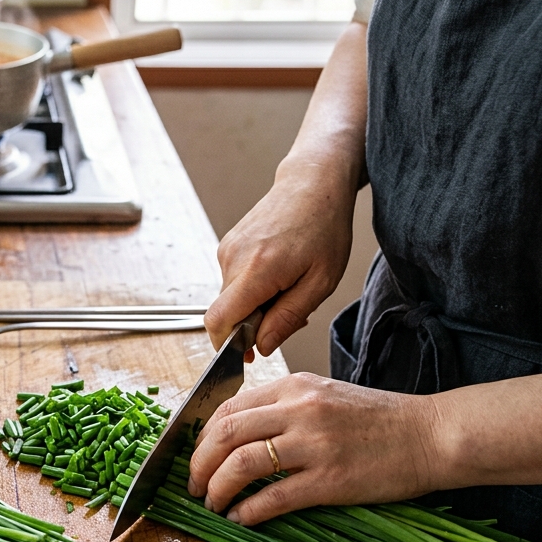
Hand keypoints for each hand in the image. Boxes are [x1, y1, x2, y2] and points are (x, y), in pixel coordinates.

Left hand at [186, 373, 442, 525]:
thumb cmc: (382, 420)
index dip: (202, 437)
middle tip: (194, 485)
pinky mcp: (331, 480)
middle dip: (199, 464)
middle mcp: (300, 410)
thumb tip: (239, 435)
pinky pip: (273, 498)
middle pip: (225, 435)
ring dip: (217, 488)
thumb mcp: (326, 397)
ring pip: (241, 465)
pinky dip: (248, 512)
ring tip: (212, 503)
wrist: (433, 435)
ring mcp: (315, 445)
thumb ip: (284, 408)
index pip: (228, 408)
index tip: (197, 456)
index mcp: (295, 387)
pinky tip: (240, 519)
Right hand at [205, 163, 355, 359]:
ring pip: (230, 299)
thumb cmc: (324, 228)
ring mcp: (226, 250)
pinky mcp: (227, 246)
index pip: (218, 321)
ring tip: (288, 288)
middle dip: (250, 326)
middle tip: (288, 316)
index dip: (226, 346)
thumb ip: (288, 317)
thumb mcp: (320, 282)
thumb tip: (261, 346)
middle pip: (225, 314)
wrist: (312, 184)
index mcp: (257, 270)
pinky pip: (232, 282)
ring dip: (254, 306)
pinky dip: (252, 289)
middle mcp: (233, 259)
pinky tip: (277, 274)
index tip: (245, 357)